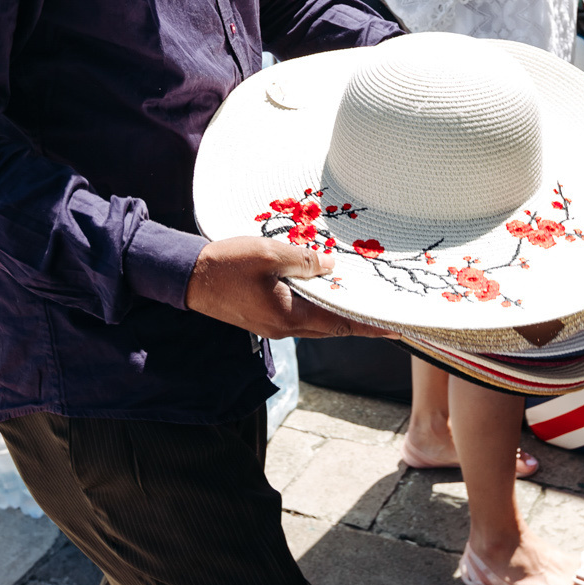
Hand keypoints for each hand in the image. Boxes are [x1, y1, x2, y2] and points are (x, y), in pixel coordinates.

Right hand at [186, 236, 392, 339]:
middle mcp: (283, 329)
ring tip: (359, 301)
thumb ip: (302, 260)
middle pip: (330, 327)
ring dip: (337, 313)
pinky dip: (317, 306)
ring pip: (315, 322)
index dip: (369, 327)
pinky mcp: (262, 318)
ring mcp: (272, 326)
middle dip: (358, 321)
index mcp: (288, 316)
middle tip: (384, 314)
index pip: (339, 324)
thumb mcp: (268, 254)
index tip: (396, 330)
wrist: (188, 278)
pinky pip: (298, 315)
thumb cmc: (225, 265)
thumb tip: (330, 266)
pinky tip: (323, 291)